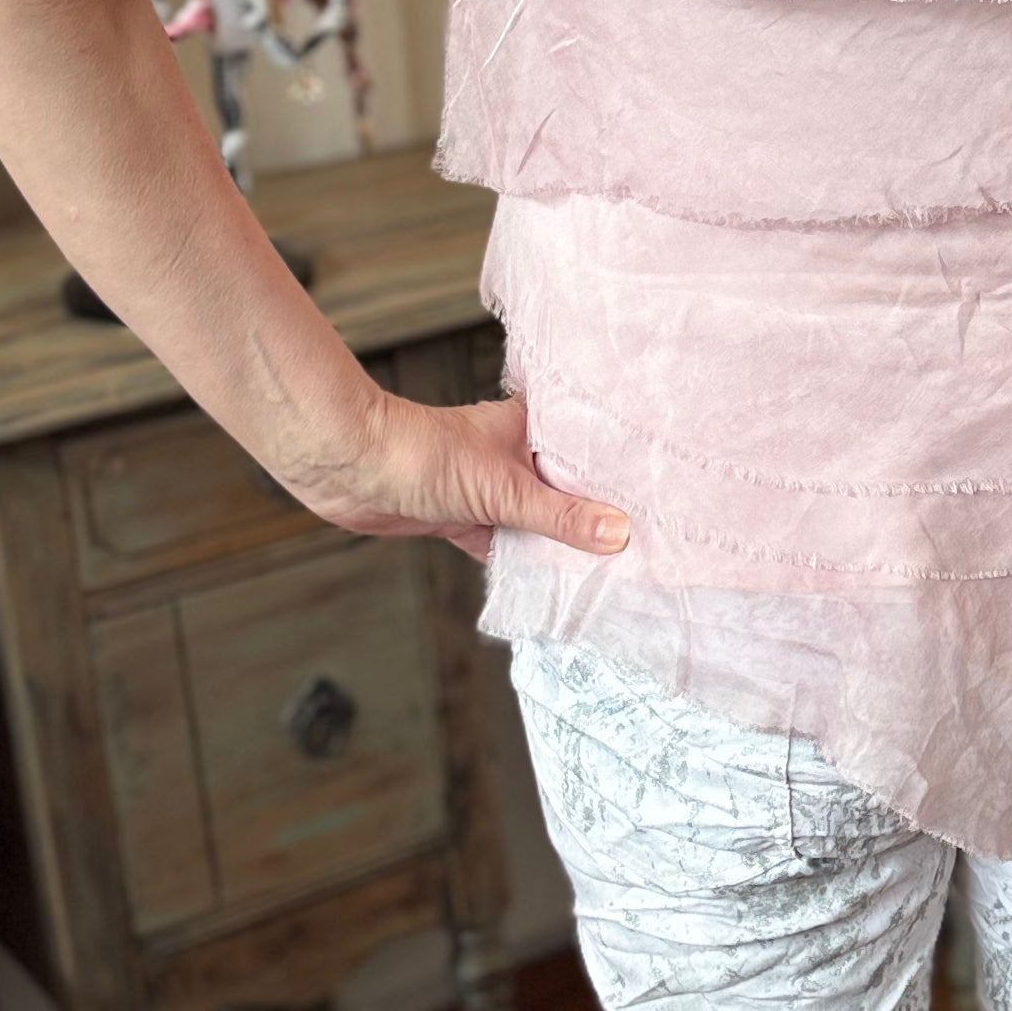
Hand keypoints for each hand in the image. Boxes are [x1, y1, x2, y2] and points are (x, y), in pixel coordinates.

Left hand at [281, 389, 629, 563]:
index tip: (663, 492)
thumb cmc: (422, 454)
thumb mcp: (504, 488)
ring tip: (613, 566)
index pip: (590, 445)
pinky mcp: (465, 518)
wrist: (348, 468)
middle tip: (650, 538)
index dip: (622, 468)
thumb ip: (560, 516)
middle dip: (598, 513)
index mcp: (532, 427)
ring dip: (560, 542)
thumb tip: (619, 534)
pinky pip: (506, 544)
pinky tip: (554, 583)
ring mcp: (490, 488)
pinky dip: (524, 562)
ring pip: (538, 520)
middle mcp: (515, 454)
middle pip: (568, 488)